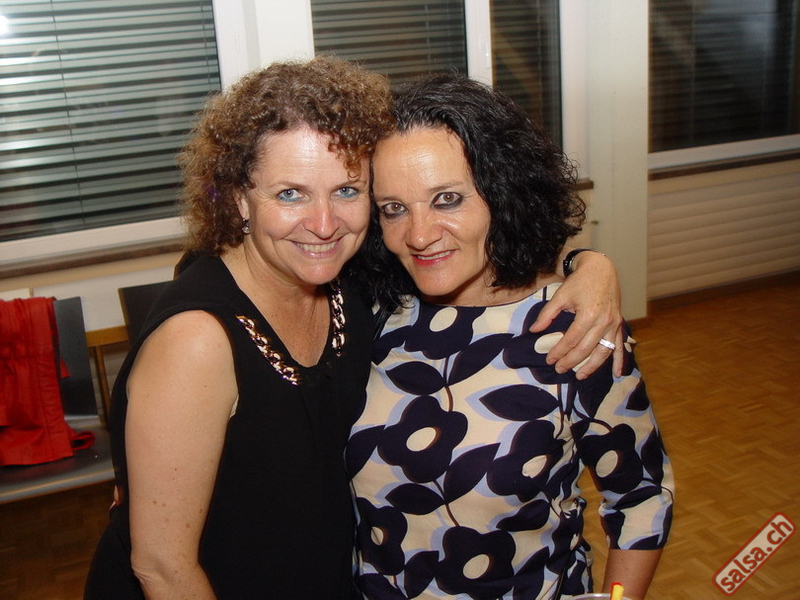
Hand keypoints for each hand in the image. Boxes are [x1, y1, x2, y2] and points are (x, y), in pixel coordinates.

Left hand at [530, 251, 622, 378]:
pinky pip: (620, 346)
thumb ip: (547, 314)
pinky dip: (619, 360)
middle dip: (571, 361)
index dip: (559, 351)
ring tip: (580, 376)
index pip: (571, 339)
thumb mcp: (561, 295)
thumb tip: (534, 330)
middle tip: (559, 369)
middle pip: (586, 348)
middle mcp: (603, 321)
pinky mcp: (619, 324)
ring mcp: (613, 324)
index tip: (549, 359)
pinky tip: (616, 374)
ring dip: (592, 366)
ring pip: (603, 351)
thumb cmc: (580, 281)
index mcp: (588, 314)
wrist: (601, 269)